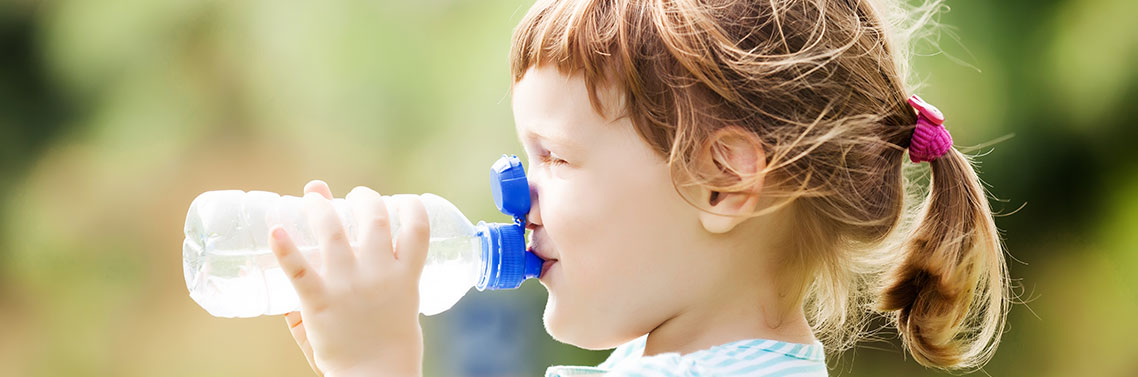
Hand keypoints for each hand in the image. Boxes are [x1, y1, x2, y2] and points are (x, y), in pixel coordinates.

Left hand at [269, 180, 428, 376]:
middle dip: (365, 198)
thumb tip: (359, 261)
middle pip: (375, 218)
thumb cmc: (390, 350)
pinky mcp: (319, 301)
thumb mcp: (400, 309)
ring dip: (321, 206)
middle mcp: (379, 274)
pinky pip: (298, 269)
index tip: (403, 200)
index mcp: (405, 277)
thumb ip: (380, 283)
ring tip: (313, 198)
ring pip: (334, 230)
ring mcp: (348, 285)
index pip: (418, 228)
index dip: (411, 206)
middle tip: (356, 197)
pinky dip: (284, 248)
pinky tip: (274, 229)